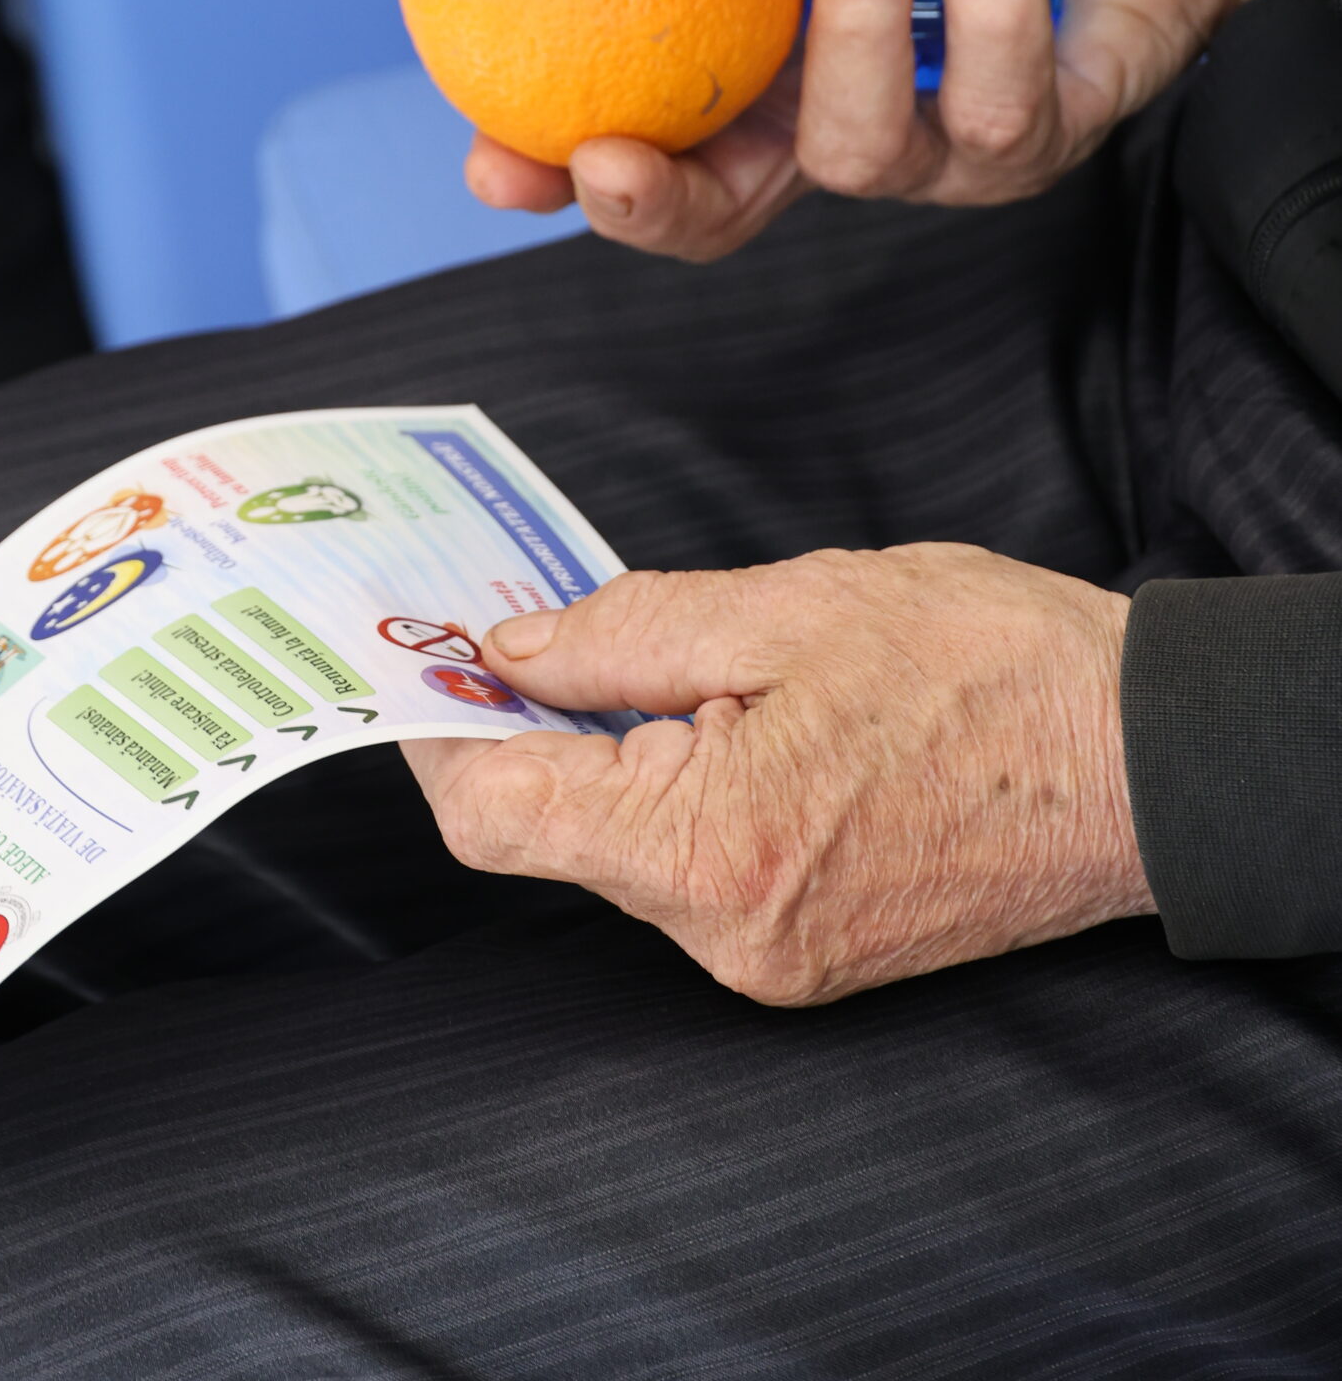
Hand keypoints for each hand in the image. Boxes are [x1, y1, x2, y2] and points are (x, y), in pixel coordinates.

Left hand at [404, 547, 1153, 1004]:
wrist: (1145, 762)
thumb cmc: (990, 667)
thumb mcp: (794, 606)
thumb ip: (630, 630)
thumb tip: (512, 650)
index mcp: (710, 849)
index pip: (497, 817)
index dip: (439, 731)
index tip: (419, 653)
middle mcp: (726, 934)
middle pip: (553, 833)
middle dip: (525, 725)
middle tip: (521, 618)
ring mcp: (770, 957)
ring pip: (622, 847)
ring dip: (606, 751)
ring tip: (647, 650)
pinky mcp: (808, 950)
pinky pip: (691, 867)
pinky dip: (672, 787)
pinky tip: (715, 710)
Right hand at [467, 0, 1322, 258]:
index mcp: (761, 69)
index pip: (650, 152)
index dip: (566, 179)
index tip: (494, 160)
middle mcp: (837, 123)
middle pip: (725, 216)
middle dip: (657, 208)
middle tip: (608, 155)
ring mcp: (941, 144)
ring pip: (863, 154)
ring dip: (850, 40)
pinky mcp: (1051, 129)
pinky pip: (1004, 105)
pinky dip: (989, 10)